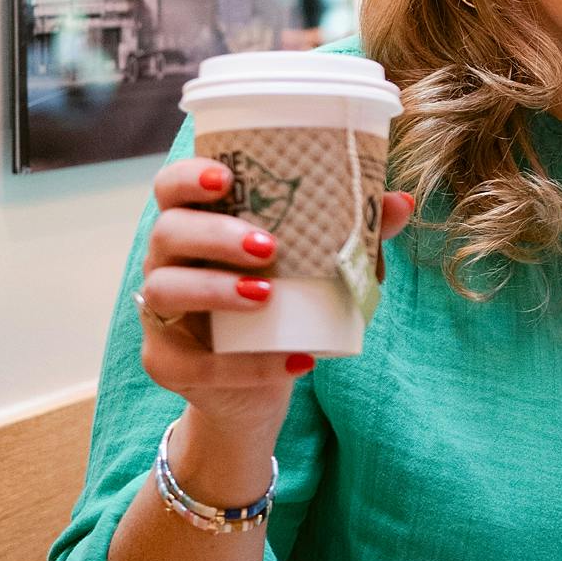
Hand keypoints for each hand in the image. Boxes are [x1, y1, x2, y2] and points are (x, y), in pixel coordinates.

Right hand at [134, 156, 415, 437]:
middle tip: (267, 246)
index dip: (188, 177)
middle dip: (214, 235)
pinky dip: (247, 366)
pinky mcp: (168, 363)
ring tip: (266, 295)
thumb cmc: (284, 304)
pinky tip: (295, 362)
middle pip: (168, 232)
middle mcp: (168, 263)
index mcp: (196, 225)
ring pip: (163, 291)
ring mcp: (161, 314)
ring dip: (215, 289)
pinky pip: (194, 363)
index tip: (224, 177)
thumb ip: (355, 234)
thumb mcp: (319, 267)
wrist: (260, 384)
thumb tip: (400, 202)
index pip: (171, 188)